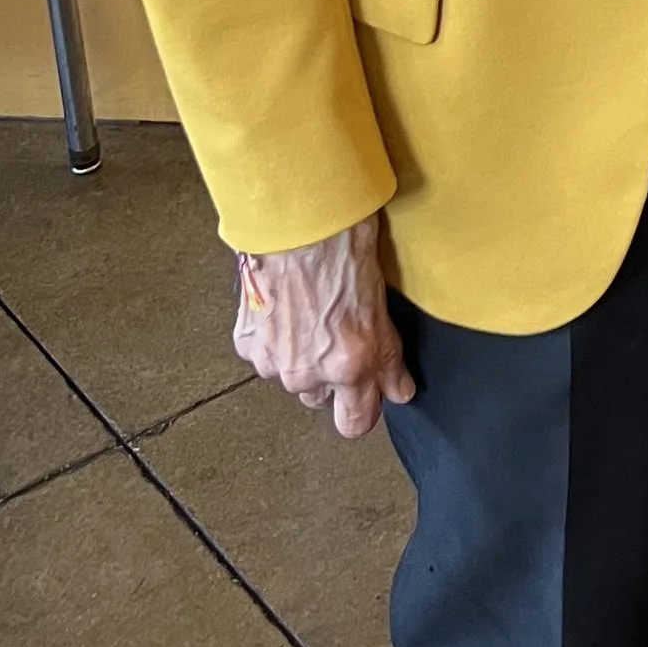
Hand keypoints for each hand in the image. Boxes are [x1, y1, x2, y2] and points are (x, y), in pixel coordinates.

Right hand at [232, 214, 413, 438]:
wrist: (299, 221)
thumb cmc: (345, 250)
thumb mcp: (380, 306)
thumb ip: (389, 359)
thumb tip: (399, 391)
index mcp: (348, 366)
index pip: (354, 425)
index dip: (363, 411)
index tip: (368, 396)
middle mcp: (306, 373)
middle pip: (320, 399)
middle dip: (330, 378)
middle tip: (337, 335)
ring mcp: (273, 361)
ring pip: (291, 377)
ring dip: (300, 358)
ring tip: (311, 314)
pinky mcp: (247, 344)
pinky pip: (265, 356)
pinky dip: (274, 339)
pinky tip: (287, 307)